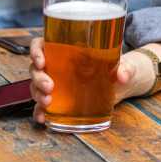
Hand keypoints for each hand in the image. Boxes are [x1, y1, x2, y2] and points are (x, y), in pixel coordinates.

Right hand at [29, 39, 152, 124]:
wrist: (122, 84)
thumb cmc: (119, 67)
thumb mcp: (124, 64)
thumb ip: (125, 68)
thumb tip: (122, 76)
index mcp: (66, 49)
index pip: (42, 44)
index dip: (36, 50)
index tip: (41, 61)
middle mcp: (57, 65)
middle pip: (36, 68)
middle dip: (38, 78)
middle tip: (48, 86)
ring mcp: (57, 83)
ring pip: (36, 86)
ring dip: (37, 94)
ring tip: (47, 102)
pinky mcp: (60, 99)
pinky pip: (43, 105)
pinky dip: (39, 111)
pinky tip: (43, 117)